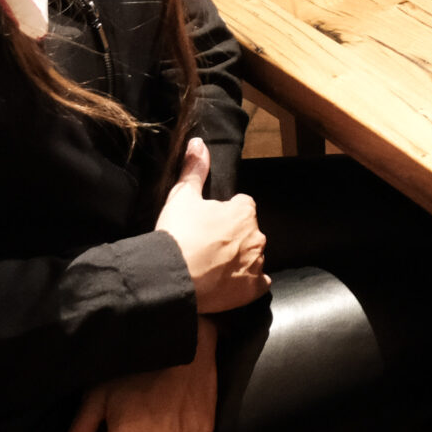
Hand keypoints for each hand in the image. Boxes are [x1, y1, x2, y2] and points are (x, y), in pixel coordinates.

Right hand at [155, 138, 268, 312]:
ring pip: (253, 257)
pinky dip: (248, 283)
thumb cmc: (178, 234)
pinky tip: (230, 283)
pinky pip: (259, 283)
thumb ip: (194, 169)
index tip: (209, 223)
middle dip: (233, 237)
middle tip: (207, 246)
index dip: (226, 214)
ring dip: (239, 260)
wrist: (172, 277)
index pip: (243, 206)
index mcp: (244, 211)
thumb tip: (198, 142)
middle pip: (248, 232)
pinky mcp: (253, 289)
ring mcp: (257, 263)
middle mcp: (257, 236)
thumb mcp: (182, 196)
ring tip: (212, 267)